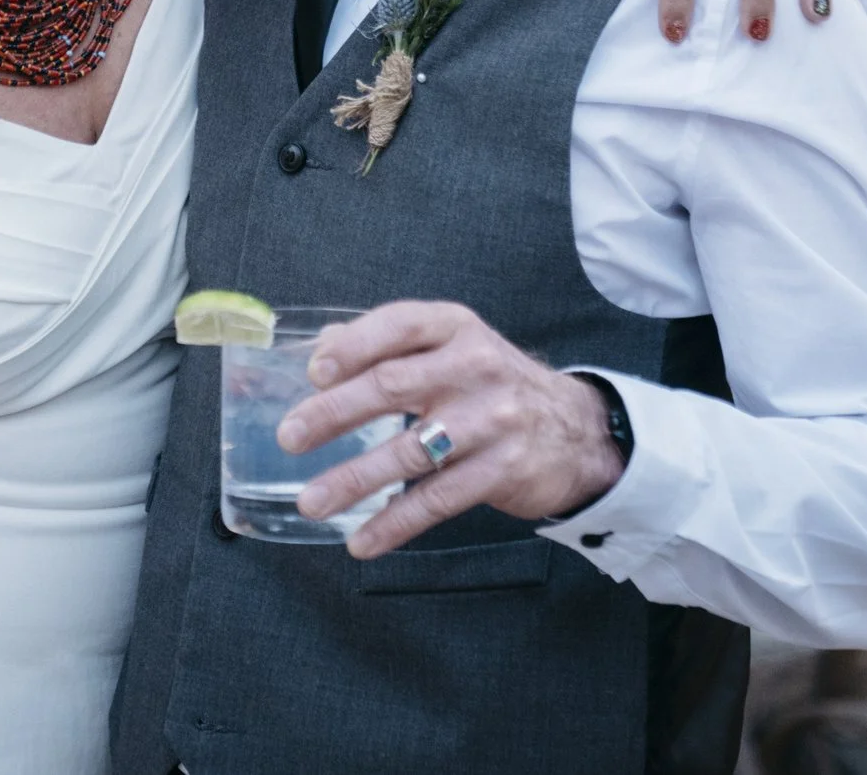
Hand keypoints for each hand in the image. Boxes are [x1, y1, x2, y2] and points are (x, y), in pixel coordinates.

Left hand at [277, 301, 625, 560]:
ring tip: (311, 500)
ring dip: (354, 479)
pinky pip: (437, 500)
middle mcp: (475, 367)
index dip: (353, 347)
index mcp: (456, 328)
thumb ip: (390, 344)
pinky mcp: (502, 471)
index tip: (313, 373)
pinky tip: (362, 541)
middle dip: (334, 413)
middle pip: (393, 386)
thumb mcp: (451, 347)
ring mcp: (492, 421)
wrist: (575, 430)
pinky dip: (395, 523)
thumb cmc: (492, 384)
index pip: (399, 325)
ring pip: (410, 451)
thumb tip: (321, 349)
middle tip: (290, 436)